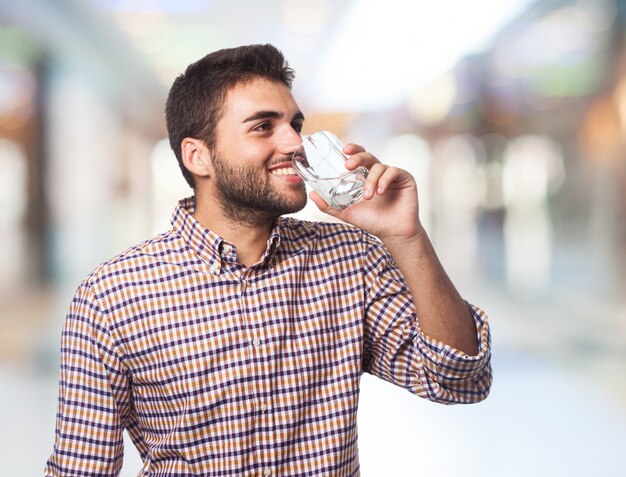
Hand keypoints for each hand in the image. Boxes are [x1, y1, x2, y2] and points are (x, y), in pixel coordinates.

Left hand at [309, 143, 423, 241]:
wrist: (393, 233)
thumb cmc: (372, 221)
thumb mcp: (347, 213)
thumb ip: (329, 205)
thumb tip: (311, 193)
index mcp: (364, 177)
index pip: (358, 157)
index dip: (352, 150)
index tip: (344, 150)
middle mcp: (378, 173)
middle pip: (367, 156)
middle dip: (357, 157)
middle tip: (348, 166)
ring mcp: (391, 175)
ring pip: (379, 166)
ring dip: (371, 180)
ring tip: (368, 196)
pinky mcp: (405, 178)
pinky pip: (394, 171)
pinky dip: (384, 180)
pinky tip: (380, 192)